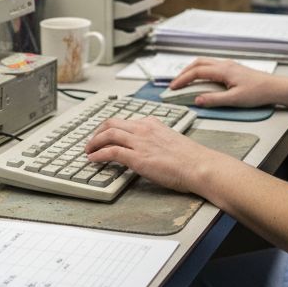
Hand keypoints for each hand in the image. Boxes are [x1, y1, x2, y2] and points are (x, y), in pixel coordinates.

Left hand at [84, 117, 231, 192]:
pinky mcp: (137, 157)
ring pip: (108, 134)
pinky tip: (93, 159)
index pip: (125, 121)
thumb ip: (157, 141)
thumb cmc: (191, 158)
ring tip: (88, 150)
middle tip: (91, 141)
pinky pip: (111, 151)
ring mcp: (140, 142)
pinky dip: (98, 154)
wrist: (199, 165)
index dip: (110, 127)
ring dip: (94, 142)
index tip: (104, 134)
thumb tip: (149, 150)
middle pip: (111, 123)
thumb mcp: (171, 141)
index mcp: (153, 123)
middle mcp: (144, 129)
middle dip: (97, 131)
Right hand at [169, 58, 277, 107]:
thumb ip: (214, 99)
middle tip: (174, 83)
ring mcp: (229, 65)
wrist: (274, 88)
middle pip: (198, 63)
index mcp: (223, 70)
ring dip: (192, 70)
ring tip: (184, 80)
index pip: (197, 72)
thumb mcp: (234, 100)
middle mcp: (225, 64)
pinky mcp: (233, 69)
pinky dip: (201, 70)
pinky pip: (211, 66)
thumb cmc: (258, 93)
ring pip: (204, 62)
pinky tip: (201, 79)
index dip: (183, 79)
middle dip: (184, 72)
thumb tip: (197, 100)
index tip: (173, 87)